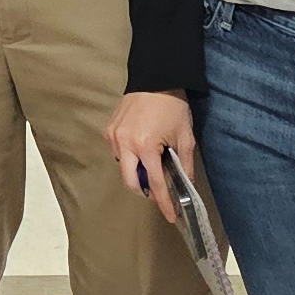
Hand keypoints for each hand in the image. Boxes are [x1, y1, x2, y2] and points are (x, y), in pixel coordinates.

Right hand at [103, 91, 197, 226]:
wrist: (155, 78)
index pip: (155, 184)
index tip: (170, 216)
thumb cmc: (173, 106)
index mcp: (146, 146)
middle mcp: (125, 144)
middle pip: (131, 183)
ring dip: (137, 173)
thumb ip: (185, 165)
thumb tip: (186, 188)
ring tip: (151, 164)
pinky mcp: (109, 131)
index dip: (164, 203)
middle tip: (159, 189)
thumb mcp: (185, 136)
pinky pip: (118, 154)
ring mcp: (114, 137)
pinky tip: (141, 150)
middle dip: (145, 191)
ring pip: (123, 168)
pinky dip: (129, 159)